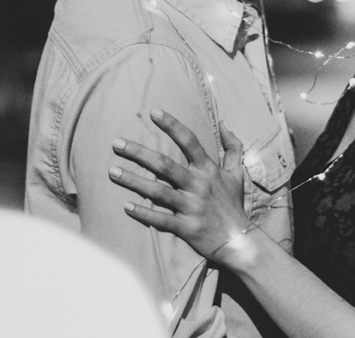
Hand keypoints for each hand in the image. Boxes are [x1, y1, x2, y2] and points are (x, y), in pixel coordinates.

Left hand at [108, 109, 251, 262]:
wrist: (241, 242)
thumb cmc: (233, 205)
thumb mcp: (236, 174)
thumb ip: (232, 147)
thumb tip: (224, 122)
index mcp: (208, 170)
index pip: (189, 141)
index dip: (172, 125)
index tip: (153, 111)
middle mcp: (198, 185)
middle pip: (165, 165)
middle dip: (139, 153)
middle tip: (116, 143)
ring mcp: (192, 207)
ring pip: (158, 192)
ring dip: (133, 181)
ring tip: (112, 171)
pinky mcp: (187, 228)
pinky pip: (162, 220)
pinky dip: (144, 214)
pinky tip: (126, 206)